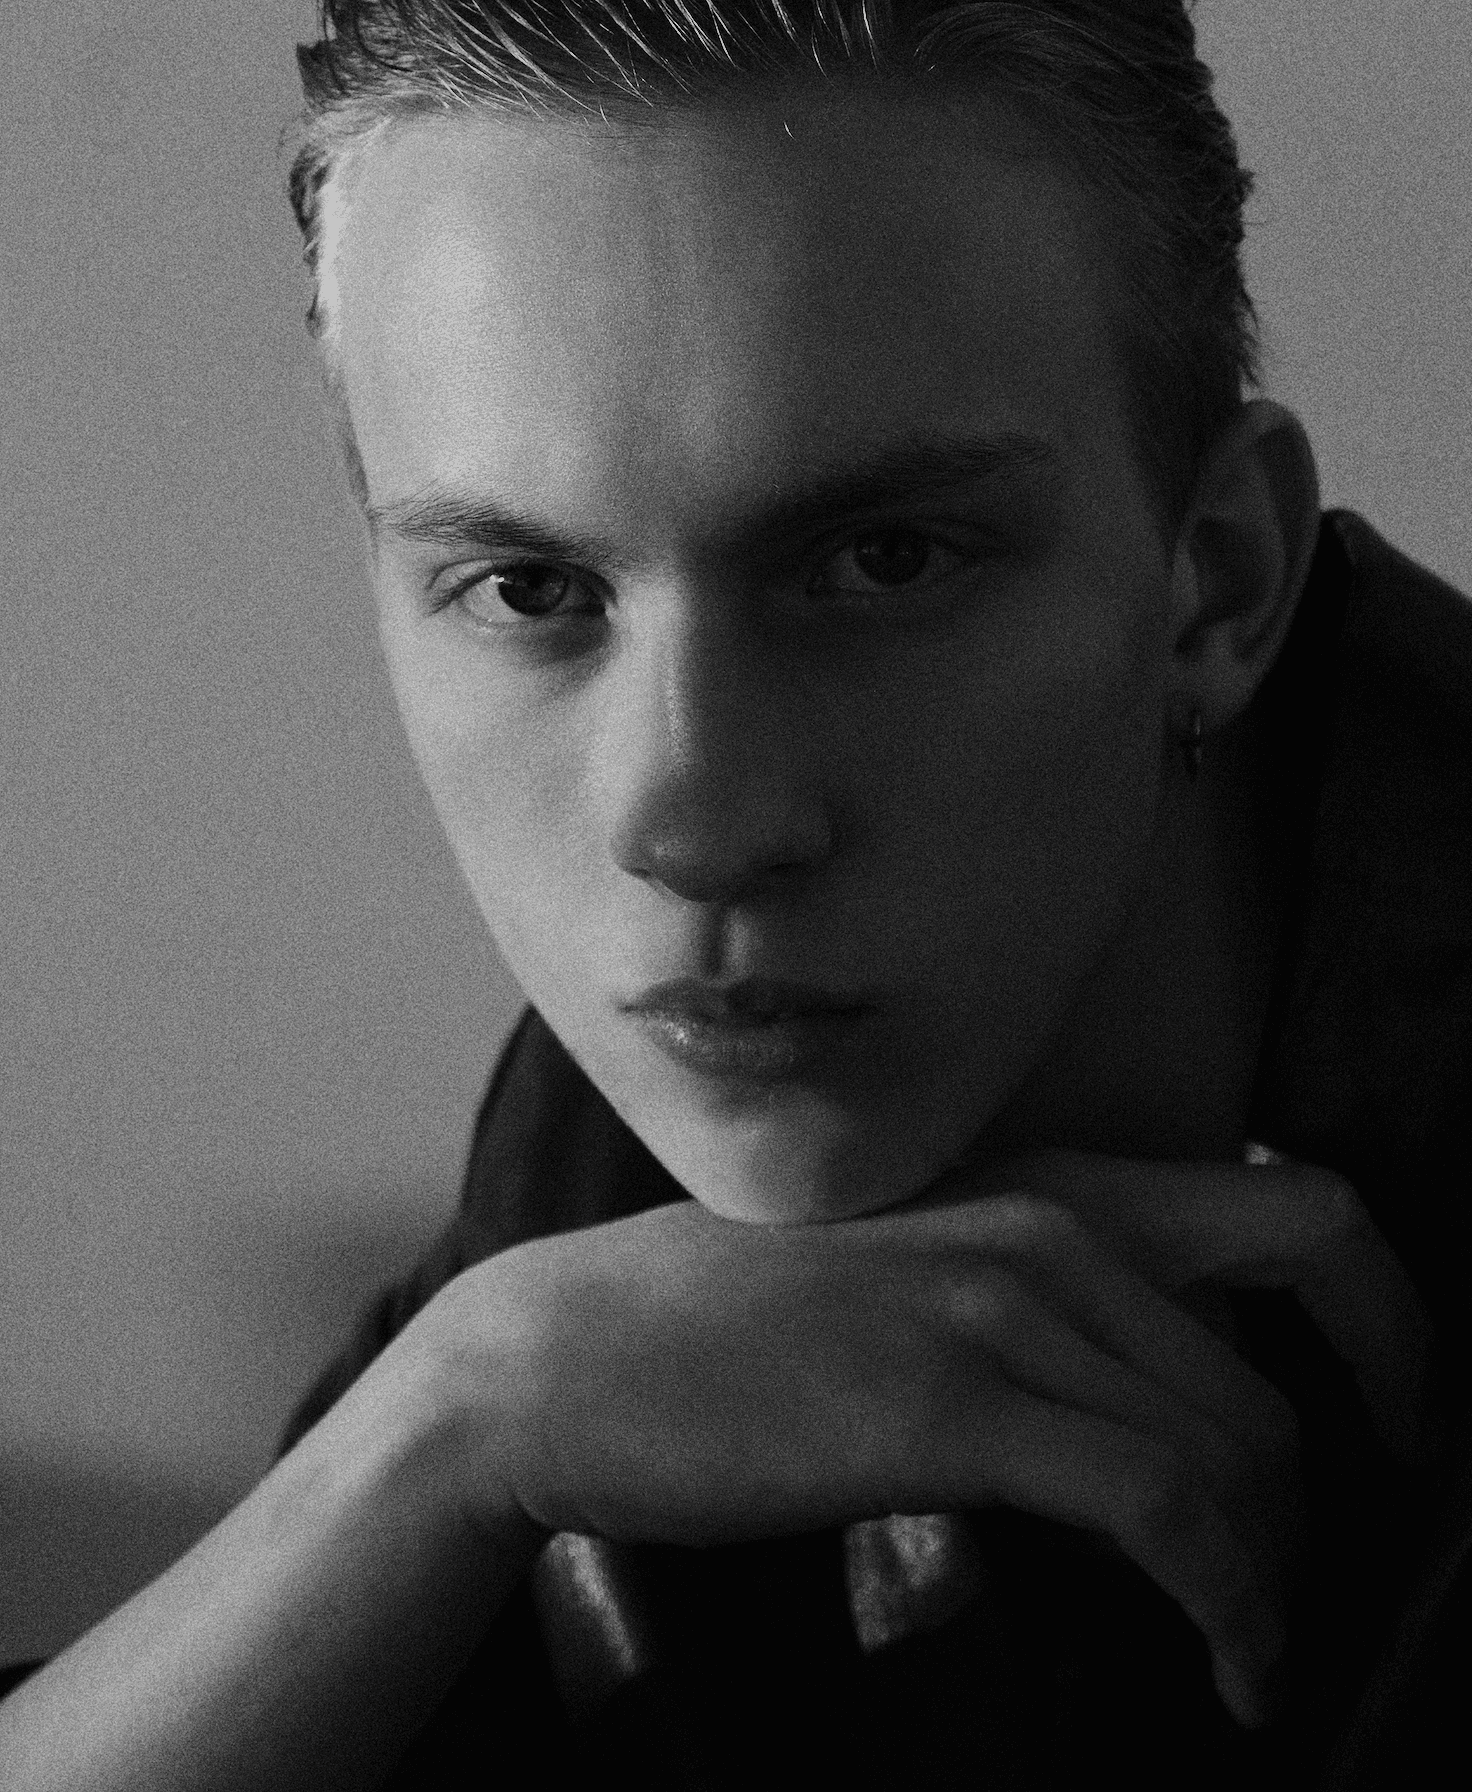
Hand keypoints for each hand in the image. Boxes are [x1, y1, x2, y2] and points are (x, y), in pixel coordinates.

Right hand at [418, 1179, 1306, 1726]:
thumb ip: (1039, 1305)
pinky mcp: (950, 1401)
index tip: (1399, 1423)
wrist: (565, 1355)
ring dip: (1277, 1571)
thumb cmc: (732, 1332)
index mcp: (1048, 1179)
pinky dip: (1228, 1600)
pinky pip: (1165, 1509)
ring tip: (1251, 1649)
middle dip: (1338, 1479)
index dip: (1388, 1321)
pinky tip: (1225, 1667)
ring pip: (1241, 1445)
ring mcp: (998, 1303)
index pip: (1301, 1206)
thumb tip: (1155, 1402)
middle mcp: (1048, 1219)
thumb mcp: (912, 1274)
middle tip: (1315, 1573)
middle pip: (1287, 1358)